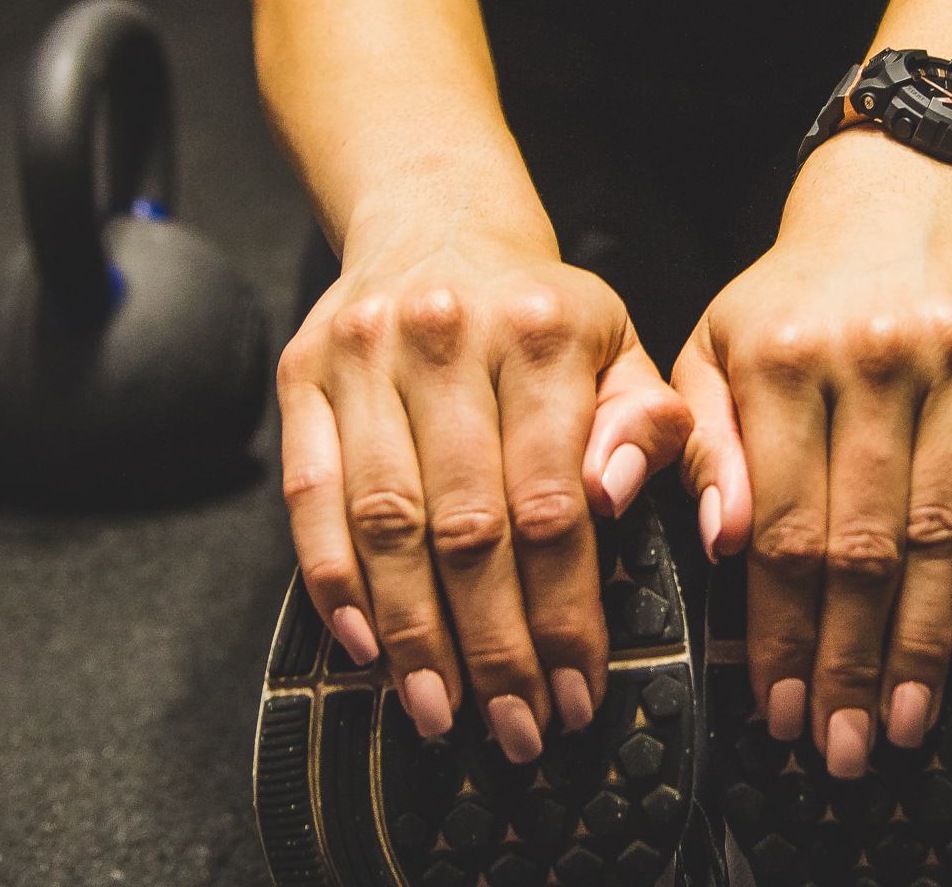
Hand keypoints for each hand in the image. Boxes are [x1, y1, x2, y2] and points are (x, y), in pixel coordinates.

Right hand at [276, 223, 691, 761]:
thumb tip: (619, 496)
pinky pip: (309, 499)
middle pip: (467, 526)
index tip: (576, 690)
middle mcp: (447, 337)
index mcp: (543, 331)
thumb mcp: (621, 349)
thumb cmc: (543, 315)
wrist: (437, 223)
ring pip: (385, 524)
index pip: (552, 502)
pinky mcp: (303, 375)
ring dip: (413, 635)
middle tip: (514, 727)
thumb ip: (649, 425)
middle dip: (493, 645)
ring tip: (441, 711)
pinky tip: (366, 649)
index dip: (562, 612)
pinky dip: (333, 583)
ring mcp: (364, 356)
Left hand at [673, 131, 951, 777]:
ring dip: (920, 645)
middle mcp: (873, 357)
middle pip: (863, 544)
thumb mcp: (715, 348)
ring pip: (937, 534)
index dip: (780, 629)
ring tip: (903, 722)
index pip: (782, 524)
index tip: (774, 708)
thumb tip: (719, 543)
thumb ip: (698, 444)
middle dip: (849, 661)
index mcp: (781, 356)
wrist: (900, 199)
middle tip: (841, 745)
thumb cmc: (792, 297)